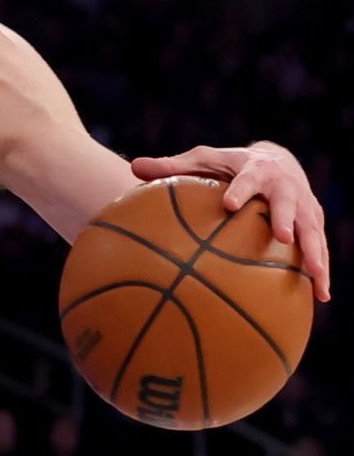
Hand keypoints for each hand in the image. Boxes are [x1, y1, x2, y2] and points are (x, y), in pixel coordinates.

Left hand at [132, 143, 330, 300]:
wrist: (276, 160)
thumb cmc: (230, 164)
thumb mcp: (202, 160)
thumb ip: (171, 166)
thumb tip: (134, 167)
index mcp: (256, 170)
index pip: (247, 179)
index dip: (240, 190)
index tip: (230, 205)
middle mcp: (285, 187)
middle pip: (289, 204)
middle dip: (288, 220)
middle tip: (284, 239)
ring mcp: (305, 205)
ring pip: (312, 231)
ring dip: (316, 255)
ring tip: (317, 280)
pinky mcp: (314, 222)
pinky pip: (319, 246)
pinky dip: (320, 268)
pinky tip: (321, 296)